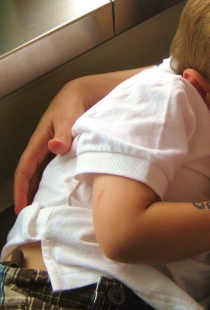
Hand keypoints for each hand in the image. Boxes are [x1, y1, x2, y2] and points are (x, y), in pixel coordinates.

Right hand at [14, 79, 89, 213]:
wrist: (88, 93)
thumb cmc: (75, 102)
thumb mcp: (69, 114)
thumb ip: (63, 131)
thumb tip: (55, 147)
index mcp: (41, 141)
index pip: (26, 168)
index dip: (21, 188)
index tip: (21, 207)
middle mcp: (45, 147)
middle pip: (32, 175)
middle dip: (28, 195)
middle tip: (31, 217)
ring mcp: (55, 148)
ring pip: (43, 173)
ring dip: (40, 190)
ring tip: (43, 209)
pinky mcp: (66, 148)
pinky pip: (56, 169)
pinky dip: (54, 182)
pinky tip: (62, 192)